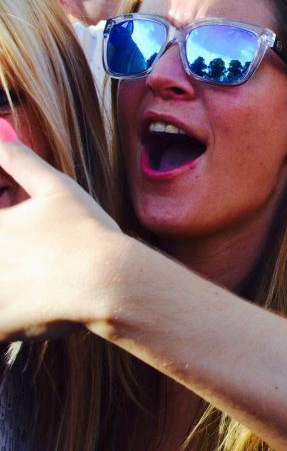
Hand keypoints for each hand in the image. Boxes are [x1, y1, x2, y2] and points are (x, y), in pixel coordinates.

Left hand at [0, 127, 127, 339]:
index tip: (19, 226)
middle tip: (39, 256)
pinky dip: (12, 316)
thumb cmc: (88, 233)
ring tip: (39, 278)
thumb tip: (1, 134)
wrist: (111, 284)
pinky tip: (35, 308)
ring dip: (10, 283)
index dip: (6, 218)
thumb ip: (20, 161)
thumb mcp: (57, 189)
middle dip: (11, 255)